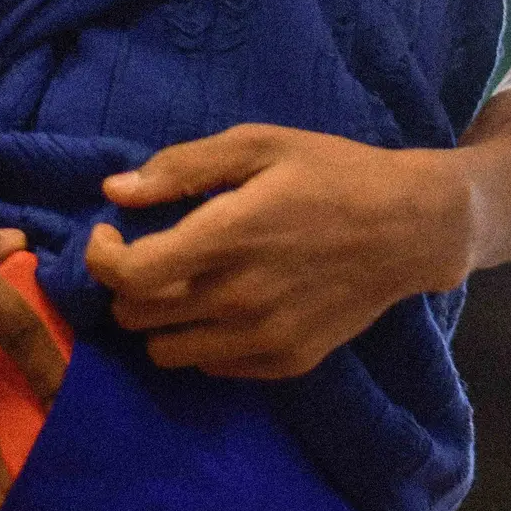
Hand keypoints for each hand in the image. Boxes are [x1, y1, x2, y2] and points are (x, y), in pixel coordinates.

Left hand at [86, 124, 466, 378]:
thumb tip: (114, 192)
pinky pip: (211, 365)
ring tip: (184, 283)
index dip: (101, 258)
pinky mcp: (285, 362)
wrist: (409, 227)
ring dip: (160, 318)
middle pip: (138, 316)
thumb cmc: (330, 173)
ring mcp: (263, 338)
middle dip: (128, 283)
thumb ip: (183, 168)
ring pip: (165, 351)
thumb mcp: (259, 145)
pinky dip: (202, 338)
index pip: (131, 274)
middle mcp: (239, 297)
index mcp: (228, 236)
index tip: (108, 235)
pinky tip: (226, 303)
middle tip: (150, 253)